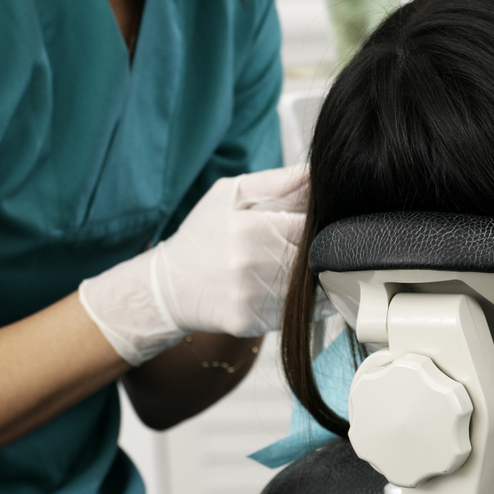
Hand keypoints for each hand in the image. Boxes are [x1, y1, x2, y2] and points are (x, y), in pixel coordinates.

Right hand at [79, 165, 307, 365]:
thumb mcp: (229, 195)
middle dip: (324, 248)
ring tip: (314, 266)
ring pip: (310, 286)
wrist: (169, 286)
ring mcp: (249, 297)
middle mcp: (250, 264)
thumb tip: (314, 171)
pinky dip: (310, 303)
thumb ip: (276, 182)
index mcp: (248, 227)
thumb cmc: (203, 234)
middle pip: (313, 255)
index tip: (324, 221)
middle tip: (324, 244)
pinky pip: (297, 312)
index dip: (322, 222)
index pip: (309, 224)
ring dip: (321, 276)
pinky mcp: (250, 322)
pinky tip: (303, 291)